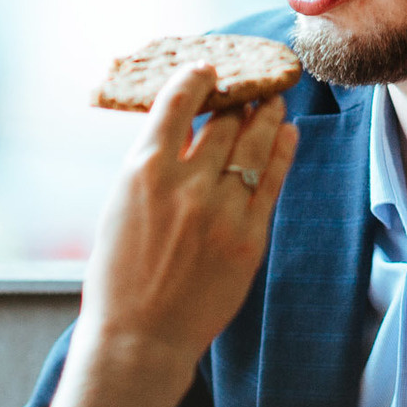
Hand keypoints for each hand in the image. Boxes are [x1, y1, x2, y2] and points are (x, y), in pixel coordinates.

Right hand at [80, 67, 297, 368]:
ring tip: (273, 102)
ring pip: (253, 143)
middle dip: (238, 97)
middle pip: (223, 120)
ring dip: (266, 115)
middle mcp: (185, 183)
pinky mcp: (248, 236)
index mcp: (142, 170)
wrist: (139, 336)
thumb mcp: (119, 206)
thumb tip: (184, 131)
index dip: (197, 78)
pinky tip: (287, 134)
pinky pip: (271, 181)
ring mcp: (220, 209)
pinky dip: (282, 151)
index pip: (177, 102)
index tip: (208, 70)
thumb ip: (151, 167)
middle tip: (250, 85)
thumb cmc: (119, 275)